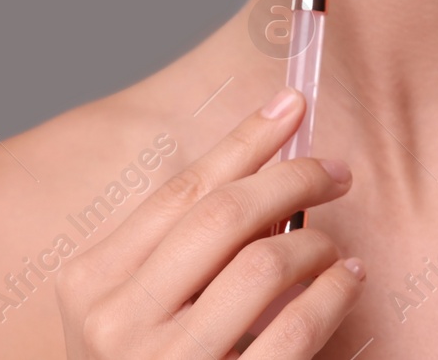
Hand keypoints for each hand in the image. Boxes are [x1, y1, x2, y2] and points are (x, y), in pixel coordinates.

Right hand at [55, 87, 364, 357]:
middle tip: (335, 171)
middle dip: (291, 179)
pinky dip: (332, 294)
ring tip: (331, 245)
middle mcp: (118, 324)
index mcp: (90, 284)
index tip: (291, 106)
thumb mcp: (135, 305)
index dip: (244, 141)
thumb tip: (264, 151)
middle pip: (224, 216)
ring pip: (263, 266)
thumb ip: (179, 244)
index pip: (182, 190)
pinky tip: (346, 279)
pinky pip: (295, 331)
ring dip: (314, 243)